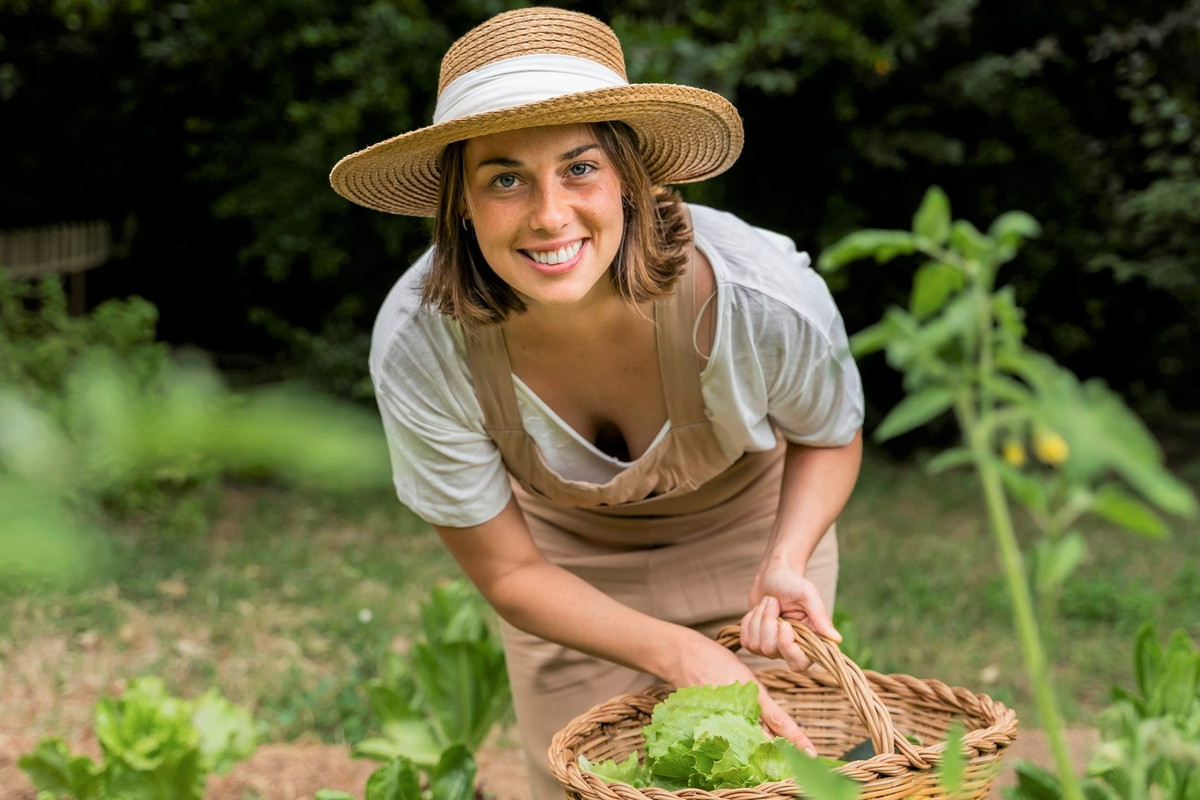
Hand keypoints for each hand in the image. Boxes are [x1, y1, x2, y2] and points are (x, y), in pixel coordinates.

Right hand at [667, 631, 818, 755]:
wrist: (683, 654)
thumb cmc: (716, 660)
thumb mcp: (744, 674)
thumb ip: (759, 699)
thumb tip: (775, 722)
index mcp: (751, 692)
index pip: (779, 720)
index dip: (796, 738)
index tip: (811, 752)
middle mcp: (738, 705)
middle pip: (764, 738)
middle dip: (778, 752)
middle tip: (793, 762)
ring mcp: (721, 714)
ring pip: (746, 740)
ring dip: (758, 751)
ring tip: (770, 760)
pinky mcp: (706, 719)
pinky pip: (725, 738)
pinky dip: (734, 745)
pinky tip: (739, 749)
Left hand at [741, 569, 840, 671]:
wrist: (772, 577)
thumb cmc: (793, 584)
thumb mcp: (808, 594)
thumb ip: (820, 616)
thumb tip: (836, 639)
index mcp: (810, 642)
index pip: (798, 664)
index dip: (787, 646)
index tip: (784, 624)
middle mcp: (791, 649)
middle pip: (770, 650)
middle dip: (768, 622)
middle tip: (774, 602)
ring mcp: (773, 649)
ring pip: (755, 645)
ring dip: (758, 618)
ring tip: (769, 603)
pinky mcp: (756, 644)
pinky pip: (745, 640)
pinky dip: (748, 621)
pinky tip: (759, 611)